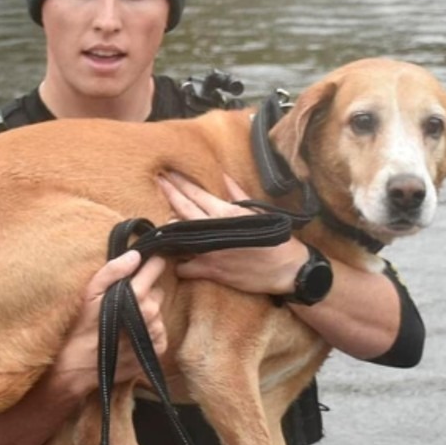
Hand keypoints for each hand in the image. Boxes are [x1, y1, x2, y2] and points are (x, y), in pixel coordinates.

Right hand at [45, 250, 171, 397]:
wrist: (80, 367)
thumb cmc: (82, 328)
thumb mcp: (90, 295)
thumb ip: (112, 271)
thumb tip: (135, 254)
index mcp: (137, 296)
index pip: (158, 267)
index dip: (152, 264)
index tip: (148, 264)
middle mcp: (152, 312)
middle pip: (158, 290)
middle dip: (145, 292)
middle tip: (125, 302)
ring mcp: (157, 331)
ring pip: (159, 311)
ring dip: (147, 312)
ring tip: (125, 322)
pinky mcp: (159, 348)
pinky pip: (160, 330)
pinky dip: (149, 330)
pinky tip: (131, 335)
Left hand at [158, 172, 303, 296]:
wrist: (288, 270)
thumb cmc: (277, 240)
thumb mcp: (259, 212)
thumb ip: (238, 194)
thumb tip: (224, 175)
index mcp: (227, 213)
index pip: (196, 194)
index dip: (179, 182)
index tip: (166, 173)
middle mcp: (215, 231)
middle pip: (182, 208)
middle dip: (168, 192)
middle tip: (158, 180)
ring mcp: (209, 252)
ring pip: (176, 238)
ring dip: (168, 229)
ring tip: (164, 222)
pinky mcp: (210, 271)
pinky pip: (182, 267)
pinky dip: (178, 263)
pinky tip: (177, 259)